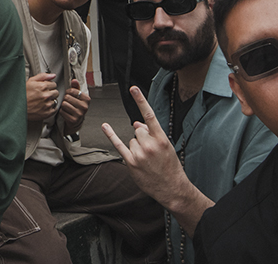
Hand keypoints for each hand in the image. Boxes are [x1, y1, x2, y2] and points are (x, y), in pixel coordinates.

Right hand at [26, 72, 58, 121]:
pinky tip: (43, 107)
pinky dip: (50, 108)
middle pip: (56, 92)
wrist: (18, 108)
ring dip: (50, 100)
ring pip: (55, 100)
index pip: (54, 84)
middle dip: (51, 93)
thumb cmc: (22, 94)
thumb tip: (53, 75)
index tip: (44, 88)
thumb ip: (42, 76)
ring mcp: (47, 105)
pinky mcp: (47, 113)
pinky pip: (54, 109)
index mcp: (43, 86)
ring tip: (41, 101)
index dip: (49, 86)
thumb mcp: (30, 81)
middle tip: (43, 95)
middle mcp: (46, 95)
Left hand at [59, 78, 89, 133]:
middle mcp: (84, 107)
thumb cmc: (76, 105)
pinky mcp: (73, 120)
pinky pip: (62, 112)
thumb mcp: (78, 96)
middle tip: (68, 101)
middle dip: (65, 98)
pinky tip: (66, 112)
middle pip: (67, 97)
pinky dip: (62, 111)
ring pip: (64, 104)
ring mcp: (79, 114)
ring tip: (67, 106)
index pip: (72, 90)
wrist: (77, 120)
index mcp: (87, 99)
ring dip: (63, 105)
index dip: (68, 92)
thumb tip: (74, 80)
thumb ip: (75, 87)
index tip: (69, 94)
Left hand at [101, 86, 188, 207]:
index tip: (133, 89)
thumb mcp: (166, 147)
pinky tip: (105, 127)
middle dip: (143, 137)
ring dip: (137, 147)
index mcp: (161, 138)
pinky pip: (118, 145)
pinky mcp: (131, 162)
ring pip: (131, 140)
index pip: (149, 115)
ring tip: (147, 160)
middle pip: (138, 130)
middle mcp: (149, 144)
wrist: (172, 188)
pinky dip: (111, 135)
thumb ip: (152, 133)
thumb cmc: (171, 167)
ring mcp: (139, 154)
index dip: (140, 101)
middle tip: (152, 152)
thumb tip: (136, 123)